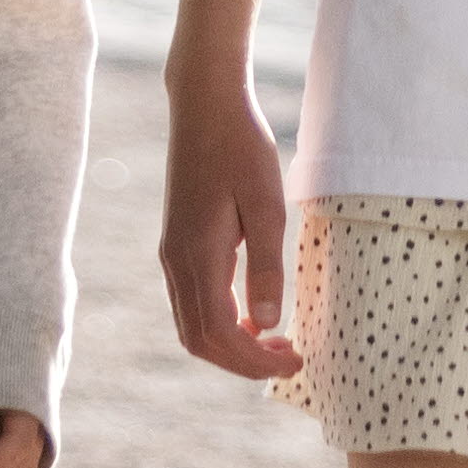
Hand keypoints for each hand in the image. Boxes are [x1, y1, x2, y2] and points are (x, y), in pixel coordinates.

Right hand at [158, 76, 302, 382]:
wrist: (205, 105)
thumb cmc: (241, 148)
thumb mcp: (266, 205)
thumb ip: (266, 267)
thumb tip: (268, 324)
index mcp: (198, 255)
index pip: (221, 334)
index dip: (256, 360)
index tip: (295, 361)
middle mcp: (176, 261)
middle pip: (200, 340)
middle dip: (242, 362)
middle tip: (288, 360)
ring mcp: (172, 253)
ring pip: (192, 325)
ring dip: (231, 345)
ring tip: (274, 343)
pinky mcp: (177, 243)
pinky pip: (192, 302)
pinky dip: (220, 323)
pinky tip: (253, 313)